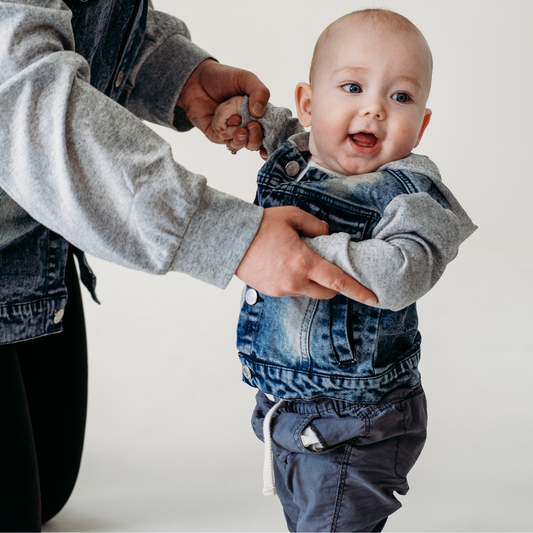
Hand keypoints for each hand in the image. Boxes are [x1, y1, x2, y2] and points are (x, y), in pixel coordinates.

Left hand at [177, 59, 267, 151]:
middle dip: (256, 138)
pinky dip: (227, 135)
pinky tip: (224, 126)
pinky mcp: (219, 137)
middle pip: (257, 143)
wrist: (195, 80)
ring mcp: (233, 132)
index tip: (270, 134)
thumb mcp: (246, 78)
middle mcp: (246, 125)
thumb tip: (259, 113)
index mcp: (258, 113)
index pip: (270, 131)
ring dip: (241, 139)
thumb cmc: (223, 77)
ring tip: (238, 128)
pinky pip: (227, 142)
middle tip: (252, 126)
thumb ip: (259, 92)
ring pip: (243, 145)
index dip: (272, 137)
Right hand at [236, 207, 377, 303]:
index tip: (373, 298)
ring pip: (309, 292)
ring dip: (313, 282)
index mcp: (303, 262)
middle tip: (329, 268)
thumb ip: (316, 226)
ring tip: (301, 261)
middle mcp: (295, 281)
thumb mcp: (293, 216)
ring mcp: (282, 289)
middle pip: (327, 292)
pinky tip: (286, 266)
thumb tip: (327, 236)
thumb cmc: (260, 226)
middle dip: (334, 285)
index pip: (338, 281)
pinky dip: (297, 282)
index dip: (358, 291)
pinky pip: (293, 291)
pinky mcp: (271, 292)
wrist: (231, 240)